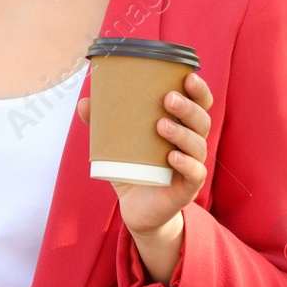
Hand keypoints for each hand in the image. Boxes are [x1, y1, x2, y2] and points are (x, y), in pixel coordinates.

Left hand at [77, 70, 212, 235]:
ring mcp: (193, 166)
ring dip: (182, 133)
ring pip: (197, 145)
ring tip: (160, 125)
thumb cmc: (134, 169)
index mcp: (182, 127)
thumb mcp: (117, 146)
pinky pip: (195, 174)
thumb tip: (84, 102)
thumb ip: (104, 124)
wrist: (138, 210)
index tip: (188, 76)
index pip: (200, 104)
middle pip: (201, 121)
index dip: (199, 90)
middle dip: (188, 108)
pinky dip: (185, 164)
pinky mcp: (188, 188)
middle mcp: (192, 144)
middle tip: (168, 98)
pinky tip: (172, 158)